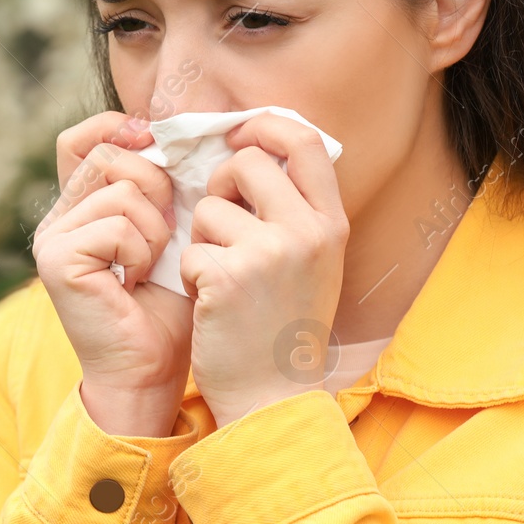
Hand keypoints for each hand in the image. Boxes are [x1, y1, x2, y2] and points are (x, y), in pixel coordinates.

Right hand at [32, 111, 194, 436]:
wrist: (151, 370)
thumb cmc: (168, 306)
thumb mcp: (170, 232)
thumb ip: (162, 187)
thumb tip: (170, 134)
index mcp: (80, 207)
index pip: (83, 140)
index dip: (116, 127)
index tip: (153, 141)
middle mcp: (58, 218)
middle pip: (108, 156)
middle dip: (154, 185)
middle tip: (165, 232)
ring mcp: (52, 237)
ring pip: (121, 191)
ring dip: (154, 228)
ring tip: (150, 266)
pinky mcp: (57, 259)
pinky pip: (116, 224)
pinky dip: (140, 250)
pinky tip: (135, 281)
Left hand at [180, 112, 348, 427]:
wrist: (273, 397)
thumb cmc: (282, 326)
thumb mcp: (311, 262)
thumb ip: (294, 210)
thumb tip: (252, 148)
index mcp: (331, 224)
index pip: (305, 141)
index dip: (266, 125)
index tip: (238, 135)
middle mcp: (308, 232)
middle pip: (247, 162)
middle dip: (220, 184)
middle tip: (218, 220)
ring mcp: (269, 253)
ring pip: (210, 207)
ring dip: (203, 237)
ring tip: (221, 277)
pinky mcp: (228, 275)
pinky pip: (191, 247)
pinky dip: (192, 274)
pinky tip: (211, 303)